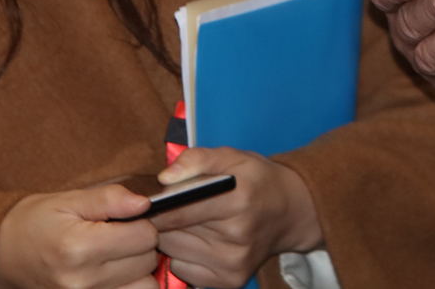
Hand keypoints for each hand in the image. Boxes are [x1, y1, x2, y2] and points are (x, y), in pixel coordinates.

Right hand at [0, 184, 161, 288]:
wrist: (3, 254)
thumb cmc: (35, 222)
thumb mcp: (69, 200)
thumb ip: (109, 198)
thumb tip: (144, 203)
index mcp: (79, 247)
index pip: (144, 236)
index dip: (143, 222)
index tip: (128, 218)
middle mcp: (83, 281)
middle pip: (147, 262)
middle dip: (141, 244)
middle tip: (120, 235)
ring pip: (144, 286)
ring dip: (138, 269)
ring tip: (117, 255)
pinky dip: (127, 285)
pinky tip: (113, 272)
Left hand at [153, 147, 322, 287]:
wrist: (289, 212)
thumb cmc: (256, 180)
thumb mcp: (232, 157)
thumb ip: (197, 159)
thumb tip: (164, 179)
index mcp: (238, 200)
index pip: (179, 211)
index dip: (156, 207)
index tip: (145, 202)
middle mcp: (238, 236)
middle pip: (172, 234)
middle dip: (163, 221)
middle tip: (172, 209)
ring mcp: (234, 263)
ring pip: (173, 253)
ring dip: (172, 238)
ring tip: (188, 223)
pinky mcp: (230, 281)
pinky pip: (183, 270)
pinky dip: (183, 256)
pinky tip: (198, 241)